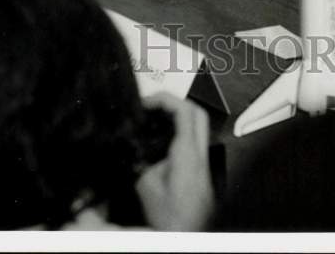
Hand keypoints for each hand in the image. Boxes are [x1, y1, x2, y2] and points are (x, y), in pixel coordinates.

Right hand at [135, 92, 213, 230]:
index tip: (147, 101)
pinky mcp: (199, 173)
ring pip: (196, 127)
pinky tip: (160, 143)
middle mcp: (199, 155)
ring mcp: (203, 163)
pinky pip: (192, 143)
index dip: (164, 99)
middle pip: (197, 112)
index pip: (184, 111)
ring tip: (155, 120)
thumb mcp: (146, 187)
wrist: (189, 235)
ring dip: (177, 117)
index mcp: (187, 153)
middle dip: (175, 102)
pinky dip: (177, 135)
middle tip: (154, 105)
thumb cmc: (175, 220)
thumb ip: (139, 163)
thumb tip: (132, 152)